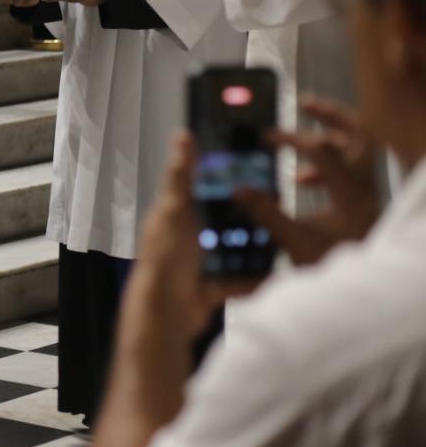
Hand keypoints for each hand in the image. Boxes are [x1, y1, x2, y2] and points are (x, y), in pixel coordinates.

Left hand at [130, 133, 256, 338]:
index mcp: (171, 216)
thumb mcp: (174, 208)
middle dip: (240, 217)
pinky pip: (234, 282)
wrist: (167, 311)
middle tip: (272, 206)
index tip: (247, 171)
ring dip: (248, 248)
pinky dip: (252, 280)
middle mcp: (181, 239)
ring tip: (279, 236)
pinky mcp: (206, 290)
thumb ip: (181, 175)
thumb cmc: (168, 255)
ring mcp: (194, 265)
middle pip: (215, 222)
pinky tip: (274, 274)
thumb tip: (183, 135)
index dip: (216, 180)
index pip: (194, 191)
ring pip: (227, 252)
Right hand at [235, 96, 381, 266]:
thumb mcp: (295, 242)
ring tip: (302, 136)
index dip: (292, 138)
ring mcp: (368, 196)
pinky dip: (328, 165)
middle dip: (332, 115)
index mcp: (350, 194)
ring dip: (331, 137)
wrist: (365, 297)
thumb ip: (266, 214)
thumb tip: (239, 190)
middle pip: (360, 136)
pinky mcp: (363, 205)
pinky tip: (302, 180)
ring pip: (359, 151)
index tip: (266, 137)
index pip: (322, 150)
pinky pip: (351, 171)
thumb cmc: (333, 269)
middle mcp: (365, 189)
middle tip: (305, 103)